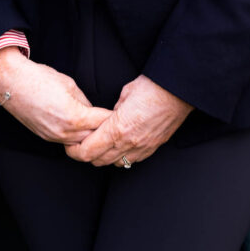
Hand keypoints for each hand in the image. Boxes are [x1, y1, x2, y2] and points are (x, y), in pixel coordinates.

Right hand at [0, 47, 109, 143]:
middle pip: (94, 138)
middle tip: (114, 123)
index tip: (123, 114)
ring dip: (90, 136)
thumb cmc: (40, 79)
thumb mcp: (70, 85)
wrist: (12, 84)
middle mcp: (65, 132)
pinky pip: (67, 142)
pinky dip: (76, 137)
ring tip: (97, 126)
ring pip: (80, 144)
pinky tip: (80, 127)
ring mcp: (54, 137)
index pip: (103, 123)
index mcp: (75, 117)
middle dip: (105, 130)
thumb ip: (85, 101)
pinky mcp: (46, 137)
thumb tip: (93, 111)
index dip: (114, 118)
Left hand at [64, 74, 192, 165]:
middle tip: (82, 145)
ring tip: (101, 145)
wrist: (179, 91)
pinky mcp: (153, 147)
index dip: (75, 151)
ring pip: (115, 163)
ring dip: (105, 157)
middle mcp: (129, 142)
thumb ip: (112, 110)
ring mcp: (142, 147)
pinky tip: (120, 146)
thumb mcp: (125, 93)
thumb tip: (107, 117)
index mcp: (118, 128)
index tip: (70, 145)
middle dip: (87, 155)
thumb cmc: (154, 87)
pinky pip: (132, 160)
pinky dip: (122, 156)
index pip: (88, 151)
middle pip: (98, 161)